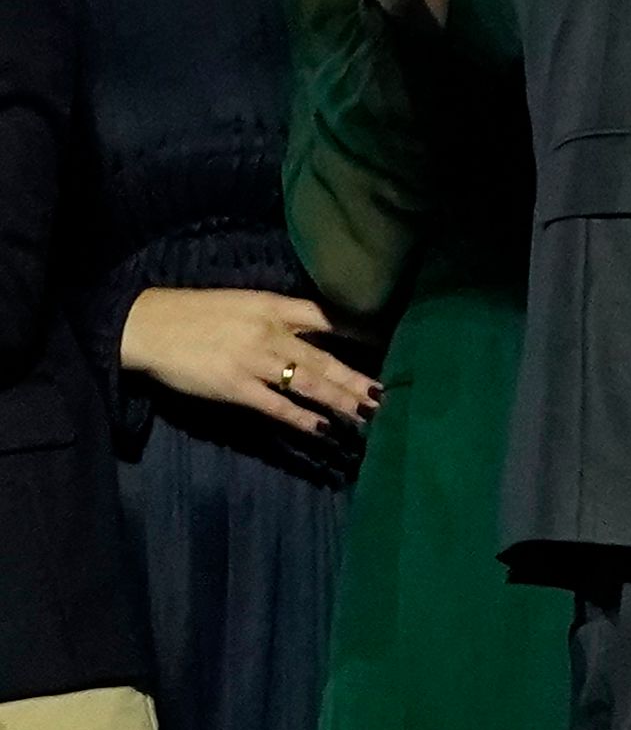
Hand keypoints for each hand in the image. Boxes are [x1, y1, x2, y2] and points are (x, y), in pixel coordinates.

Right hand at [120, 286, 375, 433]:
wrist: (148, 325)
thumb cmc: (194, 313)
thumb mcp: (244, 302)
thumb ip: (278, 316)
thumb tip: (312, 330)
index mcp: (273, 306)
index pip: (325, 316)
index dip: (357, 330)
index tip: (384, 343)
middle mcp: (271, 333)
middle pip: (323, 357)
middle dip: (355, 378)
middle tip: (383, 394)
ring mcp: (255, 362)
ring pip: (307, 383)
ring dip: (339, 399)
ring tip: (366, 412)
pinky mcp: (235, 387)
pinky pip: (276, 406)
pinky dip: (301, 418)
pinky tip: (322, 427)